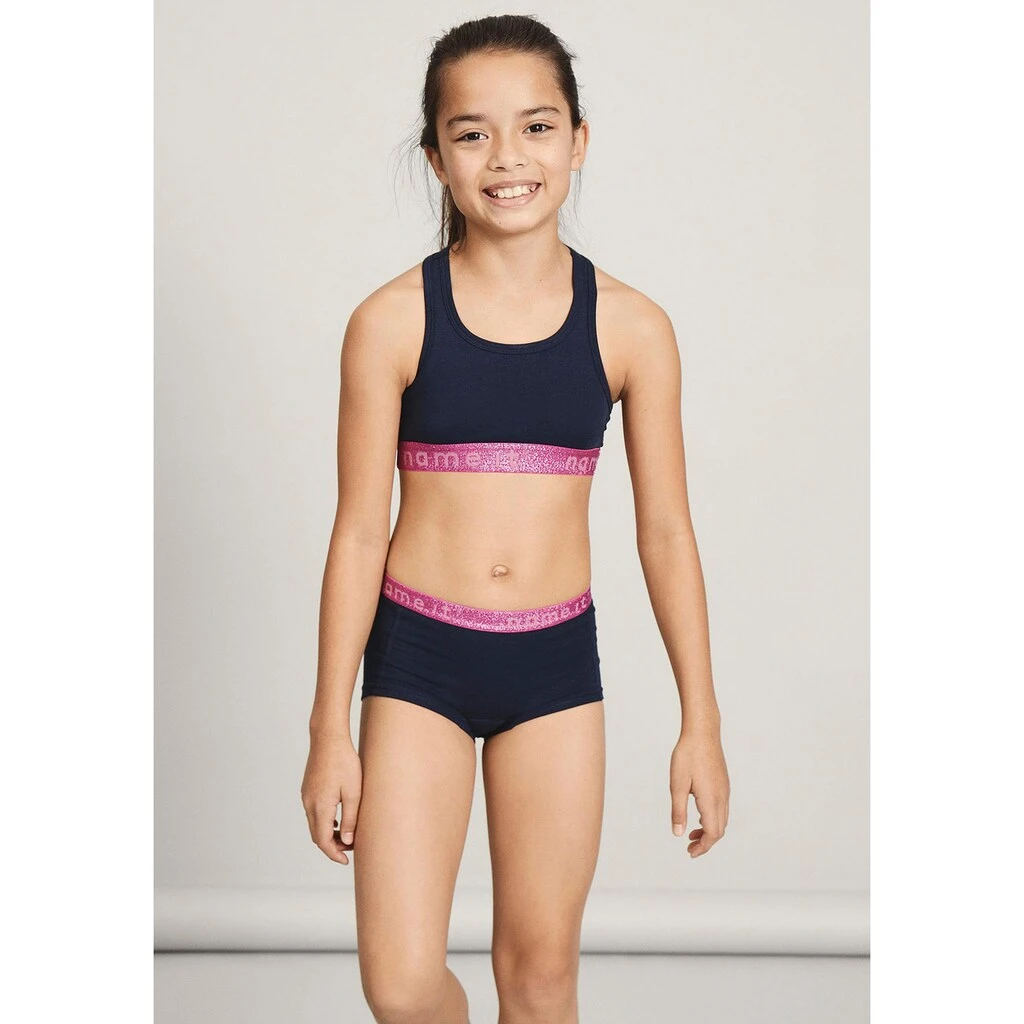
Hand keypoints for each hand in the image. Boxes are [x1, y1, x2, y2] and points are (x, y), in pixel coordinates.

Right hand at [300, 733, 361, 864]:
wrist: (328, 738)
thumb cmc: (344, 762)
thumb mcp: (354, 791)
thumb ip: (351, 818)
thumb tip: (348, 841)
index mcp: (320, 806)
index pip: (324, 841)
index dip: (334, 854)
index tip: (346, 860)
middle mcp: (309, 804)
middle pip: (317, 835)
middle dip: (332, 846)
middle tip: (350, 850)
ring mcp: (306, 796)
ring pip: (315, 824)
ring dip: (328, 834)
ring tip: (347, 836)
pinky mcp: (307, 789)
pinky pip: (314, 813)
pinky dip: (324, 822)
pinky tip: (338, 819)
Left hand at [669, 727, 729, 857]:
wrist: (702, 732)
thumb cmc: (687, 755)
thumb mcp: (677, 784)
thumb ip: (678, 811)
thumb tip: (678, 834)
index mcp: (711, 800)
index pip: (712, 833)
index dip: (703, 847)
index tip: (690, 852)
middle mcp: (722, 797)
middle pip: (719, 830)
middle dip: (706, 842)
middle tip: (689, 847)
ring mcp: (724, 790)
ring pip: (722, 820)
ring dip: (708, 831)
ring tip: (691, 833)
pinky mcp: (723, 783)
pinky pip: (721, 808)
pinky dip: (711, 819)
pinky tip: (698, 814)